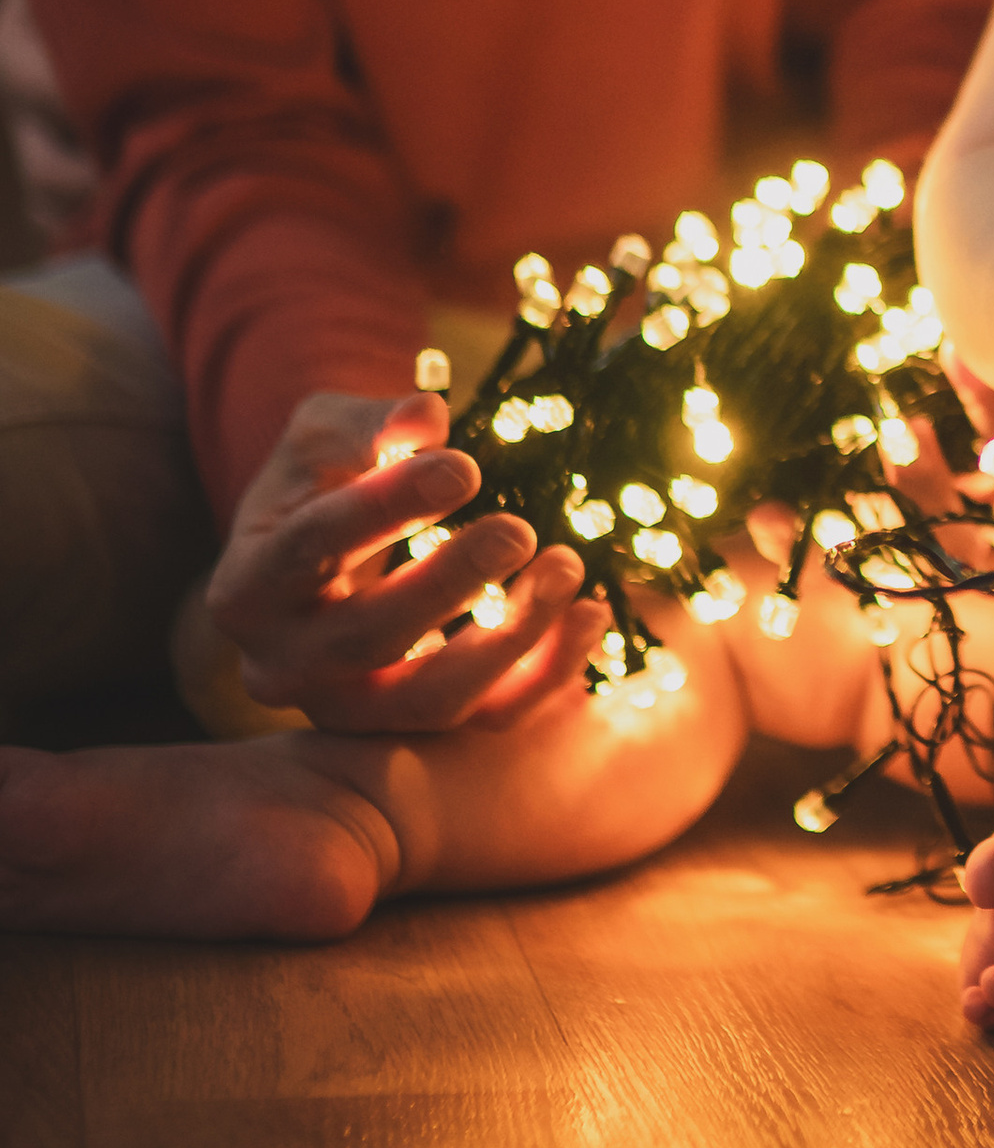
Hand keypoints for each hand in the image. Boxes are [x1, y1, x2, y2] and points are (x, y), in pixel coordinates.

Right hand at [205, 387, 604, 733]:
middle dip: (449, 585)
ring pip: (431, 699)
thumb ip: (368, 427)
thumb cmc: (325, 482)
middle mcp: (284, 667)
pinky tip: (593, 613)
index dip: (386, 507)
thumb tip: (425, 418)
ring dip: (508, 640)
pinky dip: (546, 675)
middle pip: (368, 639)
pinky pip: (487, 719)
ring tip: (567, 567)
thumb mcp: (327, 436)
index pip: (309, 549)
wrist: (326, 551)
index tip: (464, 465)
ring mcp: (350, 709)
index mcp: (245, 589)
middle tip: (518, 529)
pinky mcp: (417, 728)